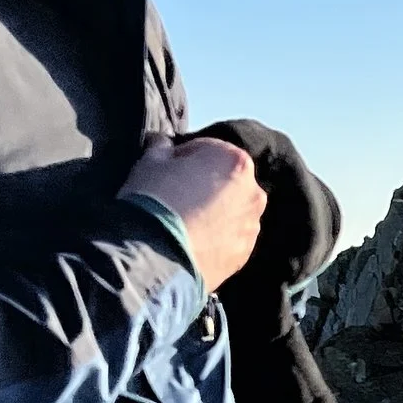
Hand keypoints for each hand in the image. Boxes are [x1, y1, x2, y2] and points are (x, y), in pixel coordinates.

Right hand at [124, 135, 267, 289]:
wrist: (154, 258)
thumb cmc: (154, 202)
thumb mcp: (150, 163)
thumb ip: (161, 148)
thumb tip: (162, 144)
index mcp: (235, 161)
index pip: (207, 149)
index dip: (182, 157)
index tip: (166, 168)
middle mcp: (252, 192)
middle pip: (224, 181)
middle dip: (202, 185)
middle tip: (173, 196)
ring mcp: (250, 226)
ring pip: (229, 211)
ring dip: (211, 212)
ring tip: (181, 223)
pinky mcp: (242, 255)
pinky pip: (228, 238)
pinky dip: (213, 238)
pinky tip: (189, 241)